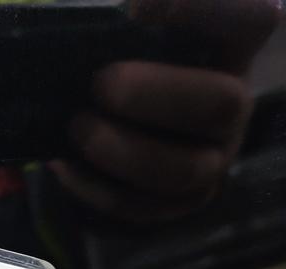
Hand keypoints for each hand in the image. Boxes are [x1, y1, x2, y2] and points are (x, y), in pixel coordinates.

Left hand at [48, 0, 281, 222]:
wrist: (105, 109)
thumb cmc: (120, 51)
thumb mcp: (122, 25)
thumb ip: (116, 17)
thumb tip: (127, 13)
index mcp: (227, 45)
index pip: (249, 18)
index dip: (208, 11)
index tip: (141, 8)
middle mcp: (231, 102)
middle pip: (221, 105)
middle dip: (157, 97)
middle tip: (102, 84)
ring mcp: (210, 156)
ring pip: (185, 170)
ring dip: (125, 152)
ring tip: (79, 127)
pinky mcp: (178, 198)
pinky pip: (144, 206)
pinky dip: (97, 188)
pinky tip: (62, 165)